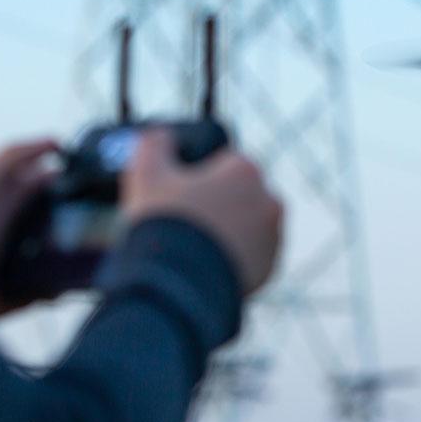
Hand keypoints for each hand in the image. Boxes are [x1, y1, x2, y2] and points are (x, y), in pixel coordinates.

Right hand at [121, 129, 282, 295]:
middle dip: (215, 205)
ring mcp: (273, 237)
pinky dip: (232, 259)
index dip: (196, 177)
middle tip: (184, 223)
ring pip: (246, 226)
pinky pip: (250, 257)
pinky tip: (206, 266)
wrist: (180, 286)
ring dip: (226, 232)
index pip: (222, 163)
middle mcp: (268, 201)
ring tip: (193, 247)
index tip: (178, 195)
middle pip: (237, 195)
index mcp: (245, 170)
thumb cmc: (166, 225)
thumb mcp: (147, 174)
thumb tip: (159, 135)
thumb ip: (153, 144)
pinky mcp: (269, 269)